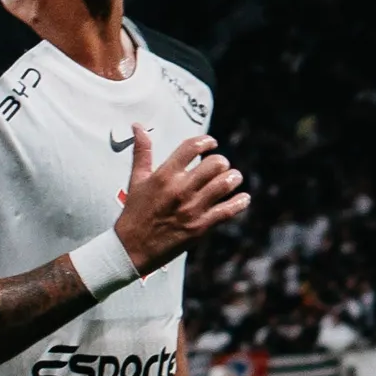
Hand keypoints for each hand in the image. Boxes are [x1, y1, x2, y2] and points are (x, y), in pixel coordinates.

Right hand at [115, 127, 250, 273]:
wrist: (132, 248)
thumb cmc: (134, 212)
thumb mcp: (136, 180)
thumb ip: (142, 152)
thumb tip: (138, 127)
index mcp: (164, 176)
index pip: (191, 147)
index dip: (206, 141)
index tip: (211, 143)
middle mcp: (180, 190)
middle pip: (215, 164)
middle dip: (222, 162)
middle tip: (220, 166)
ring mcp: (192, 208)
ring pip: (225, 184)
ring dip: (233, 178)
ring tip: (233, 178)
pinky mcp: (201, 226)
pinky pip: (228, 210)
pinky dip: (240, 202)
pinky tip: (243, 198)